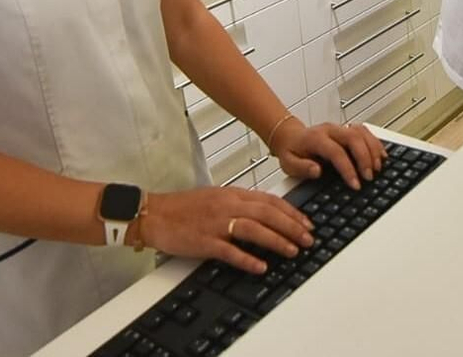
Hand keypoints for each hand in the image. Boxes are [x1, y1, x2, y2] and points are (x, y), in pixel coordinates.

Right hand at [138, 187, 314, 273]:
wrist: (154, 214)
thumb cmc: (183, 208)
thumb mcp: (215, 198)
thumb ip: (239, 204)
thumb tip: (265, 214)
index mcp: (231, 194)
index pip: (269, 200)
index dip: (291, 212)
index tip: (307, 223)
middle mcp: (227, 206)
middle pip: (267, 213)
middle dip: (292, 226)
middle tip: (308, 239)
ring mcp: (215, 223)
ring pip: (253, 229)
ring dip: (276, 241)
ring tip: (293, 251)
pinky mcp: (203, 241)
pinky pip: (229, 251)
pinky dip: (247, 259)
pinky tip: (261, 267)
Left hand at [269, 119, 386, 190]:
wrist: (290, 136)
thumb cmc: (291, 151)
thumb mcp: (289, 163)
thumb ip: (302, 168)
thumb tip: (316, 171)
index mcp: (315, 138)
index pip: (336, 151)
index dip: (347, 168)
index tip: (355, 184)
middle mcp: (329, 130)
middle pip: (353, 138)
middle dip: (364, 158)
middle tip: (369, 177)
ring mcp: (339, 128)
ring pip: (361, 132)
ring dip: (372, 149)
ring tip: (377, 168)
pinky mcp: (346, 129)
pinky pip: (364, 131)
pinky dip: (375, 142)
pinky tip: (380, 156)